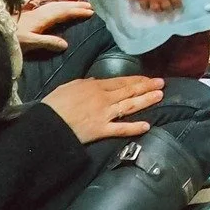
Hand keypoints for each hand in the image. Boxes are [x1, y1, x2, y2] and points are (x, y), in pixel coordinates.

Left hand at [16, 0, 94, 52]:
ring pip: (57, 5)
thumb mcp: (30, 42)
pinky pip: (52, 7)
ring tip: (80, 6)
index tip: (91, 12)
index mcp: (43, 18)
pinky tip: (61, 10)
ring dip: (69, 4)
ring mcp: (36, 12)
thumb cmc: (13, 38)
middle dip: (76, 5)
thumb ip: (47, 42)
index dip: (77, 11)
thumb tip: (66, 44)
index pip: (64, 12)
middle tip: (91, 6)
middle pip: (62, 6)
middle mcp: (41, 12)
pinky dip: (61, 6)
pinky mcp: (32, 15)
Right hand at [40, 75, 163, 143]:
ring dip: (146, 100)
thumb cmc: (54, 104)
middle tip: (162, 83)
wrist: (47, 123)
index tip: (148, 78)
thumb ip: (84, 83)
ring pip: (129, 106)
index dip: (136, 79)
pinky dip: (134, 127)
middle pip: (129, 91)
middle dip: (146, 86)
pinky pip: (121, 129)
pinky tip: (147, 126)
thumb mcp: (68, 86)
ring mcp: (104, 114)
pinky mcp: (101, 130)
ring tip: (160, 96)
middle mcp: (104, 98)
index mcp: (95, 86)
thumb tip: (95, 81)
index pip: (120, 81)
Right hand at [133, 0, 188, 15]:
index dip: (178, 4)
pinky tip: (146, 6)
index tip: (178, 6)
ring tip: (157, 8)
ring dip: (157, 9)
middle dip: (168, 9)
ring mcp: (153, 1)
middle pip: (166, 8)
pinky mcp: (143, 0)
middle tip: (168, 8)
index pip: (177, 2)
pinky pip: (144, 6)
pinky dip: (145, 7)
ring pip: (156, 9)